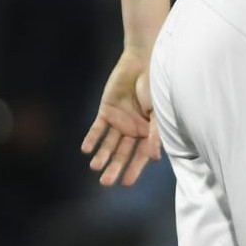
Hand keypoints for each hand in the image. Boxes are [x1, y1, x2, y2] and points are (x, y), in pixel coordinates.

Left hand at [81, 49, 160, 186]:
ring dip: (102, 156)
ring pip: (109, 144)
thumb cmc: (157, 87)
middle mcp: (133, 129)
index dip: (134, 169)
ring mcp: (119, 121)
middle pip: (122, 153)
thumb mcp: (159, 112)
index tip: (126, 183)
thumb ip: (155, 134)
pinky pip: (98, 128)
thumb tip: (154, 158)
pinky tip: (87, 150)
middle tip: (106, 183)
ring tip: (95, 167)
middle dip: (115, 167)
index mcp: (148, 131)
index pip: (140, 155)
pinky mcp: (106, 111)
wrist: (143, 62)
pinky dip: (92, 139)